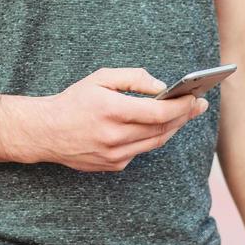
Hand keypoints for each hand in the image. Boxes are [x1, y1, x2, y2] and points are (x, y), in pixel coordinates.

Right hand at [30, 66, 207, 170]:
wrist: (46, 132)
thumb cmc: (75, 101)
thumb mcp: (101, 78)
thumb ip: (134, 78)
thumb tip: (161, 87)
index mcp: (113, 111)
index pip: (160, 113)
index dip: (182, 106)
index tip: (194, 97)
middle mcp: (115, 137)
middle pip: (162, 129)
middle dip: (184, 116)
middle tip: (198, 105)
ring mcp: (115, 155)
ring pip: (155, 142)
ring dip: (173, 128)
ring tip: (184, 114)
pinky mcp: (113, 166)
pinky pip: (141, 151)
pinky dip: (151, 138)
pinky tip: (157, 126)